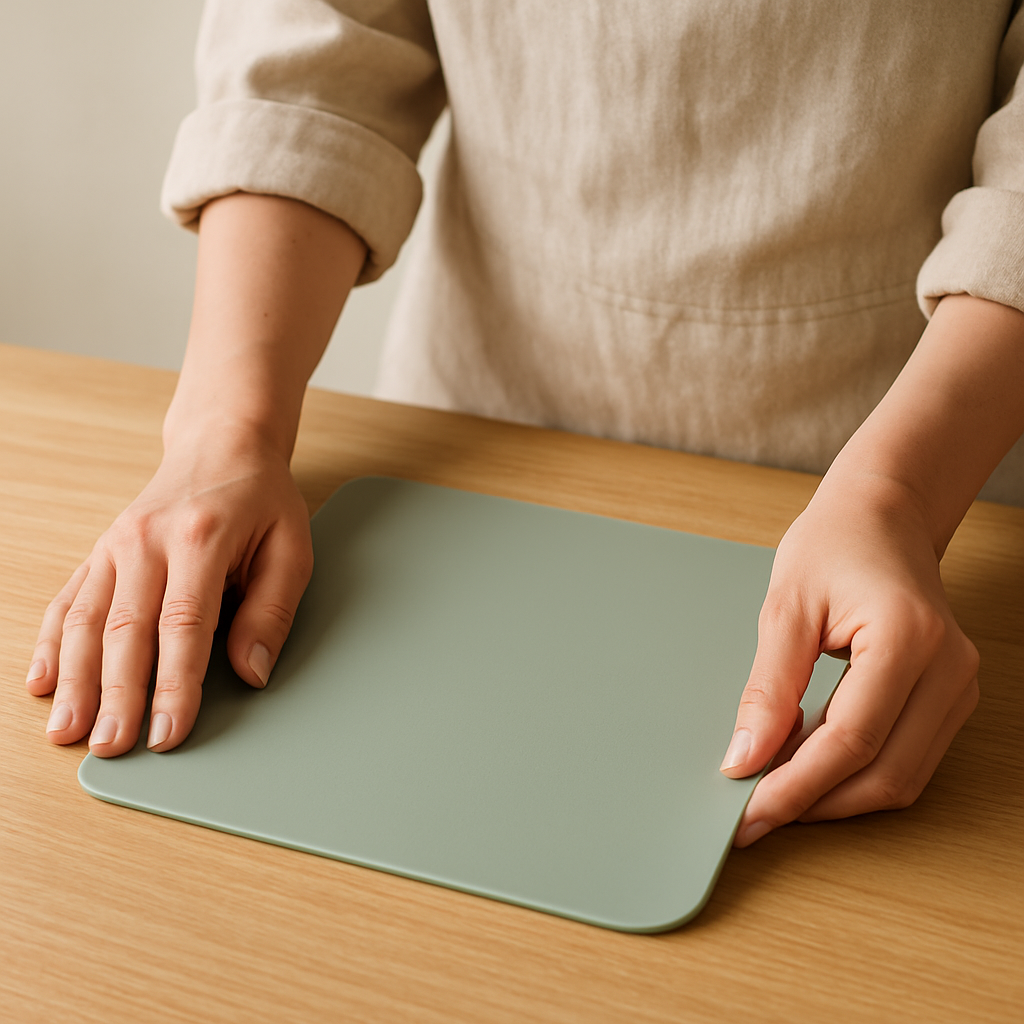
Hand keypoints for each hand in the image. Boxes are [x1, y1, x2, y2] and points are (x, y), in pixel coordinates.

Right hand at [25, 435, 312, 755]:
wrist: (222, 443)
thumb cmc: (262, 499)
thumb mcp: (291, 547)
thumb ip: (272, 611)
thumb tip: (250, 673)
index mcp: (201, 537)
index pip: (183, 624)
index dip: (174, 685)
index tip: (169, 732)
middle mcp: (147, 540)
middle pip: (126, 630)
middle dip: (116, 696)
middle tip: (111, 748)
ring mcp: (116, 544)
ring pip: (88, 621)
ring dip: (76, 680)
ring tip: (68, 731)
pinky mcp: (99, 551)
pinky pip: (69, 600)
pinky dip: (54, 644)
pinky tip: (42, 682)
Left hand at [720, 473, 979, 845]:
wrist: (880, 517)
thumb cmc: (832, 546)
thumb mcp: (784, 609)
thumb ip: (768, 689)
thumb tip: (745, 758)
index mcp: (908, 638)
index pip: (851, 740)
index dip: (796, 785)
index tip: (749, 811)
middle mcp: (949, 668)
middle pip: (885, 773)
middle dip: (816, 804)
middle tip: (756, 815)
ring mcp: (959, 685)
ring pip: (902, 777)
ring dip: (837, 797)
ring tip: (776, 793)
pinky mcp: (950, 696)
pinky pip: (908, 758)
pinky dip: (857, 775)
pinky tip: (810, 768)